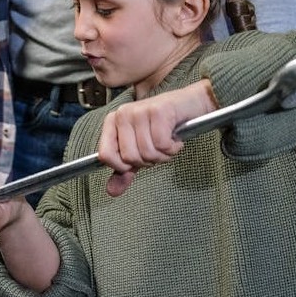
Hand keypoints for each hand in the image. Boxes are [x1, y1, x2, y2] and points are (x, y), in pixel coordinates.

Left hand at [98, 81, 215, 196]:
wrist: (190, 105)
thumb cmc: (164, 127)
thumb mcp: (140, 150)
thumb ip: (125, 171)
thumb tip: (112, 191)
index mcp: (113, 122)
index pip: (105, 155)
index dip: (123, 166)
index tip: (138, 159)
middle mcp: (123, 114)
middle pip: (129, 157)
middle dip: (149, 160)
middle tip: (158, 148)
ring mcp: (139, 110)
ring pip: (147, 152)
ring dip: (163, 154)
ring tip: (167, 143)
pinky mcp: (158, 110)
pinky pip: (162, 144)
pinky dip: (172, 148)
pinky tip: (175, 139)